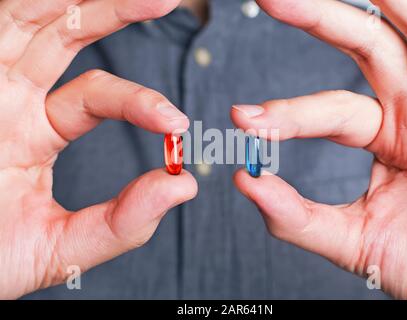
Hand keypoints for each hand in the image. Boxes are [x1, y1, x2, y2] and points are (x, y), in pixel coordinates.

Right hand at [0, 0, 196, 298]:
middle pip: (63, 37)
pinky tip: (43, 2)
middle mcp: (7, 101)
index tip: (176, 124)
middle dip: (112, 13)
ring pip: (25, 20)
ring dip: (70, 1)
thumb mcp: (58, 246)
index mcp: (33, 134)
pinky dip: (20, 10)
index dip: (140, 103)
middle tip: (164, 0)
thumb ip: (122, 221)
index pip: (96, 97)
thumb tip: (183, 187)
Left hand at [232, 0, 406, 298]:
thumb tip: (245, 182)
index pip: (327, 111)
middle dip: (318, 20)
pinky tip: (394, 0)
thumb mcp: (354, 240)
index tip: (242, 119)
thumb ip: (297, 216)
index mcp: (387, 135)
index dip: (286, 114)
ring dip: (368, 5)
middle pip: (364, 48)